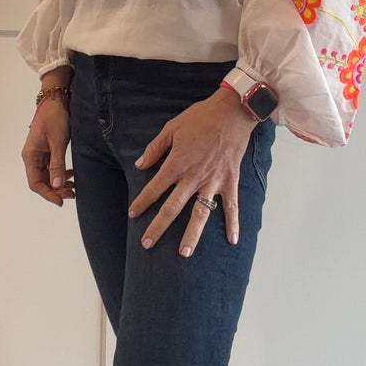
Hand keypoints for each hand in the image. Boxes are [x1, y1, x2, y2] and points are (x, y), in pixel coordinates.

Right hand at [23, 98, 74, 206]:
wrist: (56, 99)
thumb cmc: (55, 117)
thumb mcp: (57, 141)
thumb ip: (57, 163)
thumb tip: (56, 185)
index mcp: (30, 155)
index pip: (35, 182)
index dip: (47, 194)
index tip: (61, 201)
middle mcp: (32, 156)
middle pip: (41, 181)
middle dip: (55, 190)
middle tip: (72, 193)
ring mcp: (39, 153)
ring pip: (47, 175)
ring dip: (59, 183)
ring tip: (73, 186)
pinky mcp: (47, 149)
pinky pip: (52, 167)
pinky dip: (61, 173)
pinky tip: (71, 174)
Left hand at [128, 87, 255, 255]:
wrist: (232, 112)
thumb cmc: (200, 117)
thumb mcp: (172, 128)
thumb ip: (155, 149)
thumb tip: (140, 164)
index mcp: (177, 164)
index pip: (154, 189)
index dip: (142, 202)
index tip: (133, 214)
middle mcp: (193, 177)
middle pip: (172, 208)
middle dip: (158, 227)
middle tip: (146, 244)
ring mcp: (213, 182)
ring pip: (200, 213)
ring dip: (192, 235)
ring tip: (184, 253)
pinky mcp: (230, 181)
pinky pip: (231, 206)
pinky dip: (233, 223)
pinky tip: (232, 241)